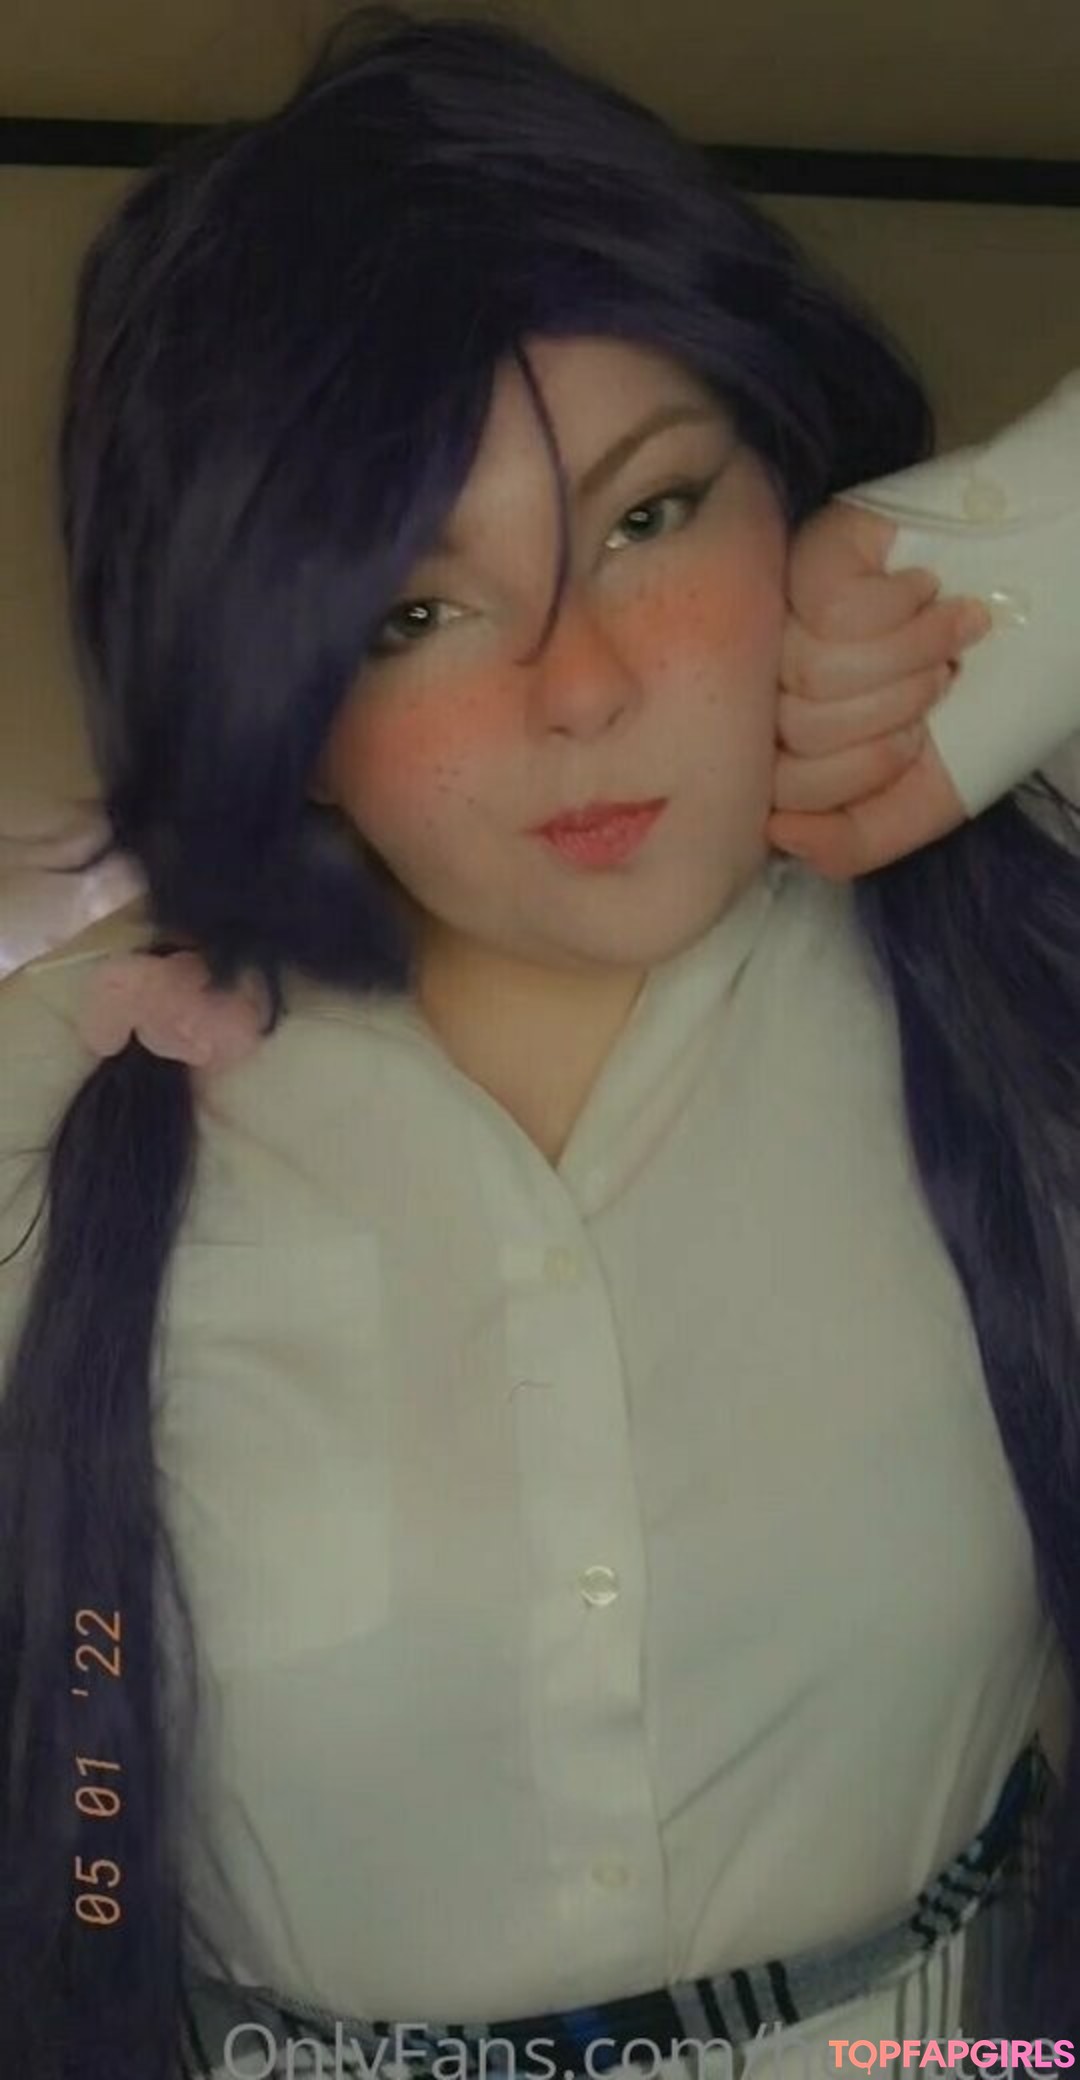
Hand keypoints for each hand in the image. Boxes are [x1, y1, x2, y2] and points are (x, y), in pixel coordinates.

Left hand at [767, 502, 992, 878]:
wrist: (1051, 607)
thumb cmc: (983, 704)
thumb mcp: (927, 798)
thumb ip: (852, 841)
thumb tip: (777, 830)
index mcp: (795, 744)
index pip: (782, 789)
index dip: (865, 770)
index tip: (920, 736)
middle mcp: (777, 678)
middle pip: (797, 729)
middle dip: (894, 713)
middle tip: (943, 681)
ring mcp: (788, 609)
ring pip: (812, 671)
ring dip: (908, 658)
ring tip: (950, 635)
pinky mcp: (814, 551)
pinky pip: (831, 609)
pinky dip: (902, 608)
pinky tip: (927, 590)